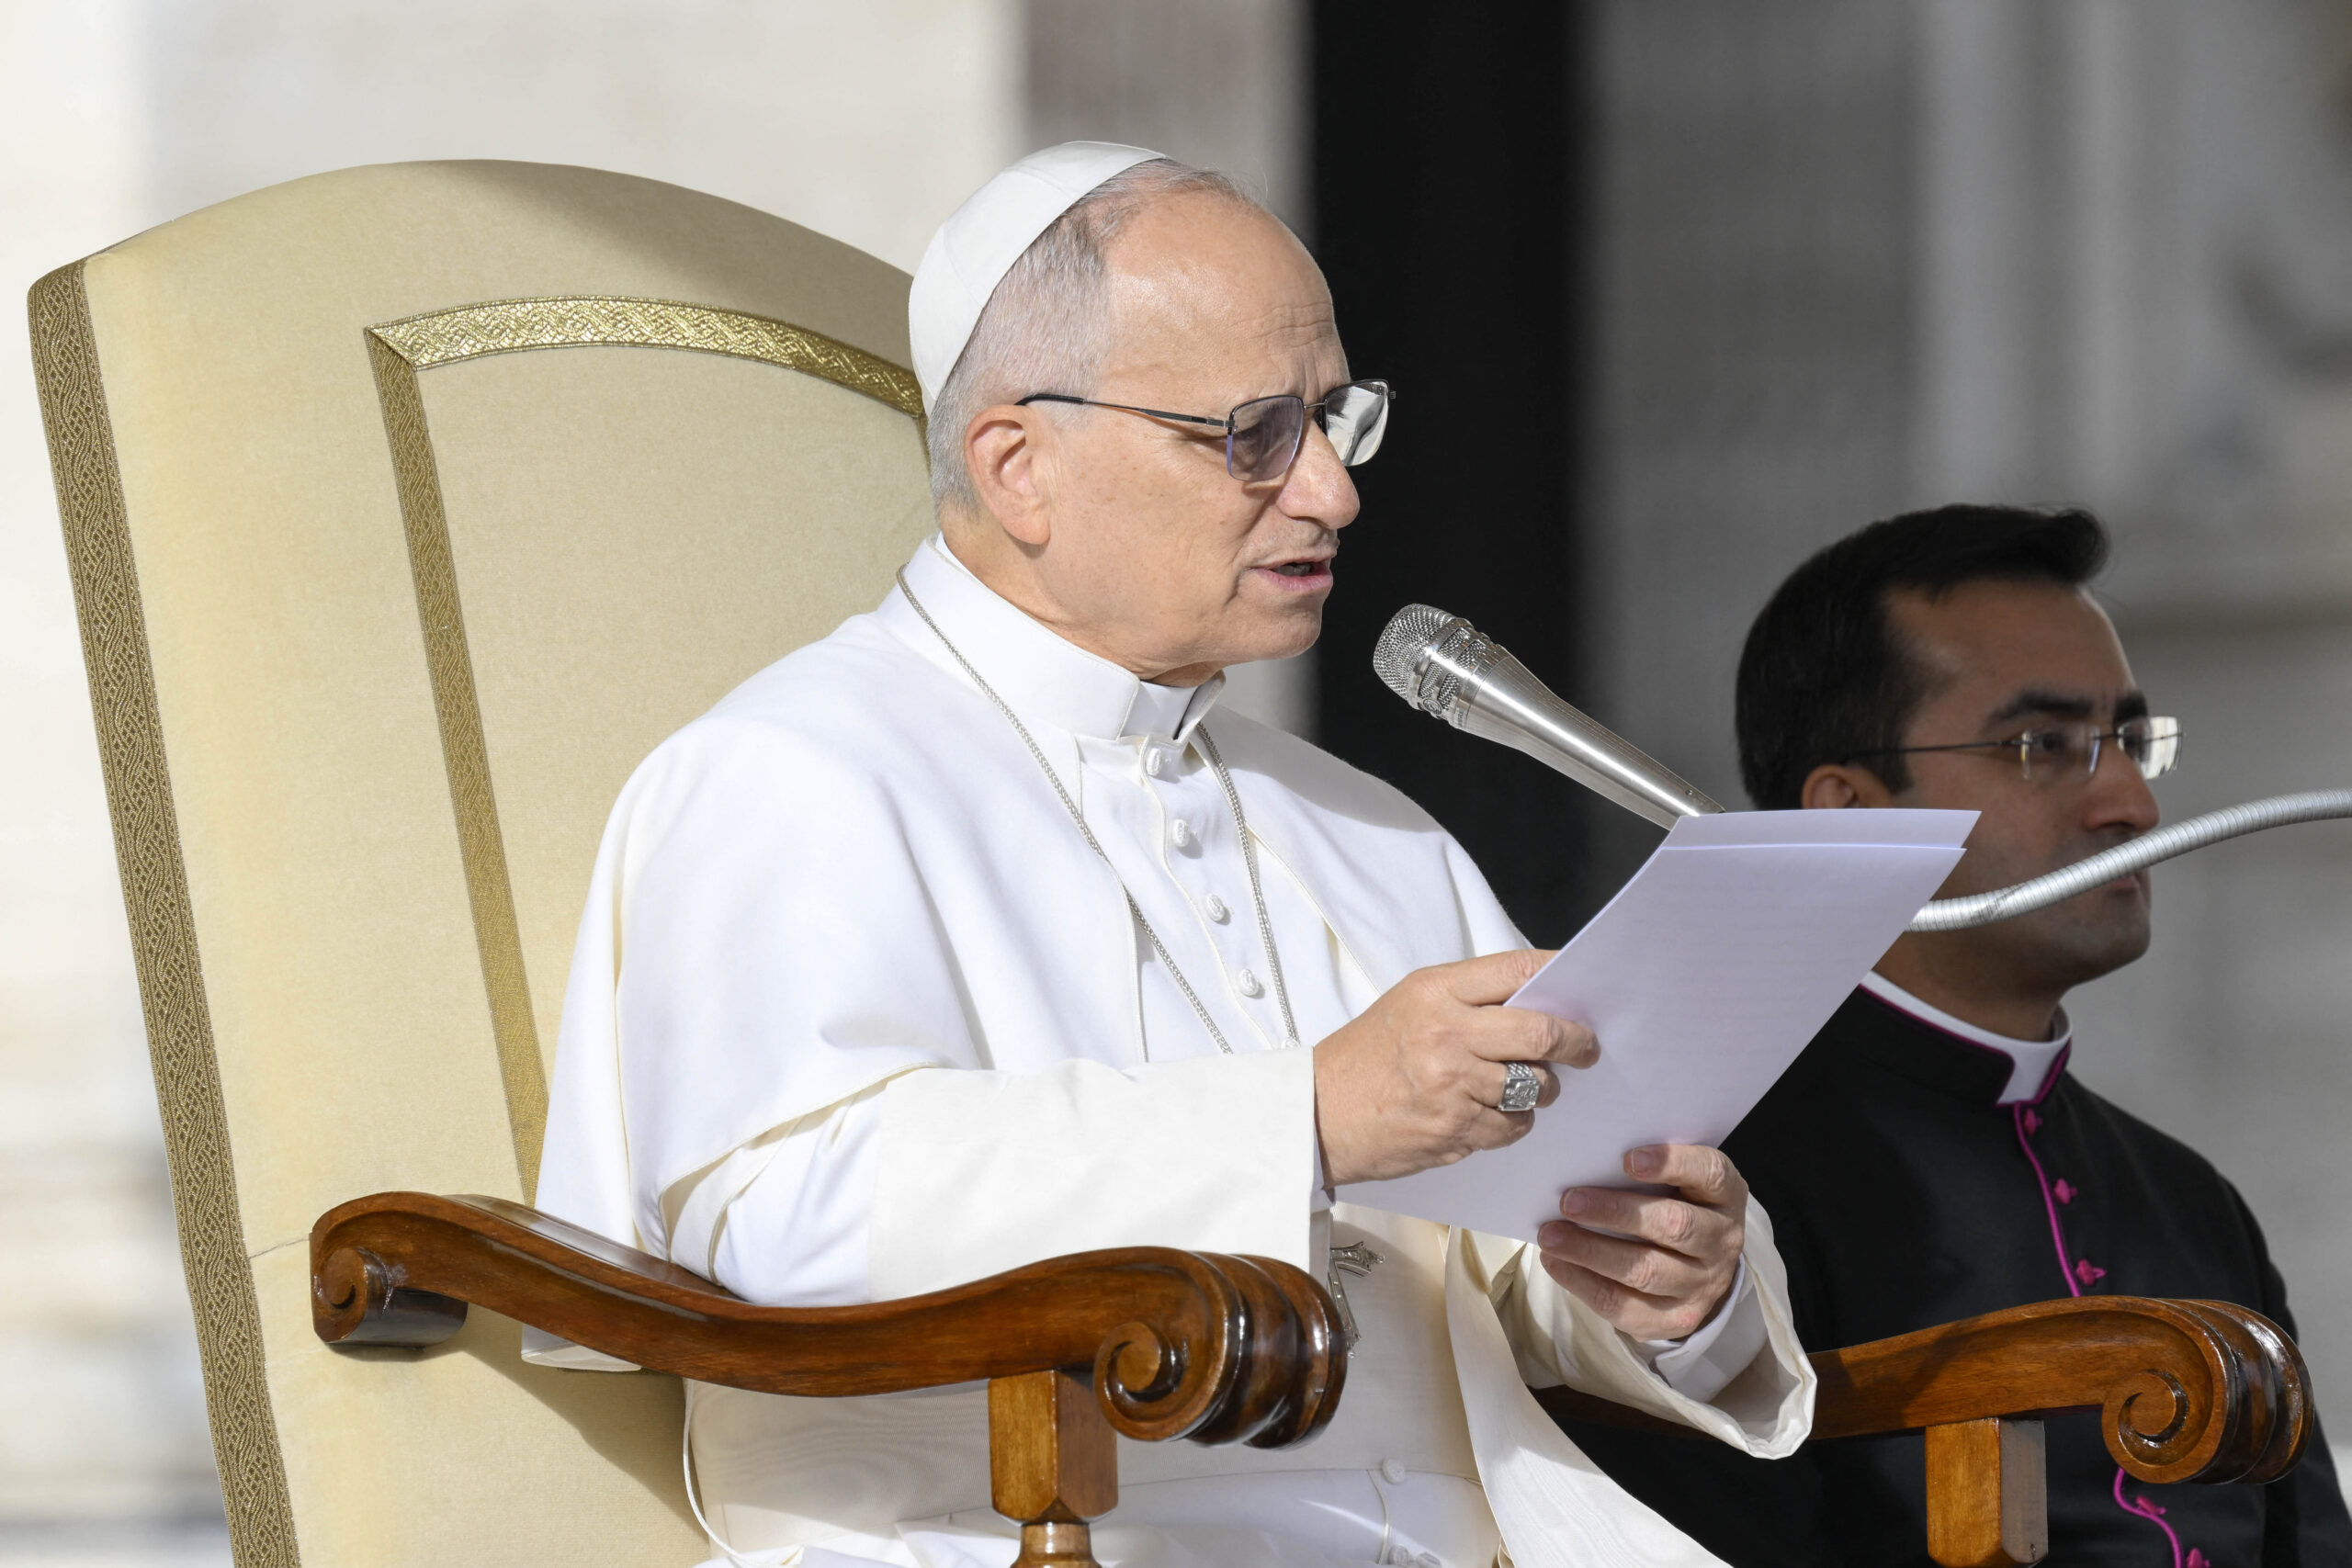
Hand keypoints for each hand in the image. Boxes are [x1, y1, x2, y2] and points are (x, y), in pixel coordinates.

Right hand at [1313, 949, 1597, 1185]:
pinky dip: (1513, 1122)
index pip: (1516, 970)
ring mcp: (1452, 1085)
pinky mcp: (1455, 1129)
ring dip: (1541, 1090)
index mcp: (1436, 991)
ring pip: (1535, 1086)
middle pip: (1542, 1033)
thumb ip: (1470, 998)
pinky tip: (1491, 1113)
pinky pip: (1513, 1126)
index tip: (1580, 987)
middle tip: (1586, 1048)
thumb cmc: (1367, 1056)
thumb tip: (1541, 1001)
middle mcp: (1446, 1034)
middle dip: (1576, 1042)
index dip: (1558, 973)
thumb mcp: (1411, 1004)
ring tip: (1523, 1085)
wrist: (1320, 1113)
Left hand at [1537, 1144, 1747, 1340]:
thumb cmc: (1674, 1205)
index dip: (1672, 1163)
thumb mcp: (1677, 1182)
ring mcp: (1703, 1284)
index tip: (1627, 1159)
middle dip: (1615, 1213)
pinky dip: (1584, 1283)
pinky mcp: (1678, 1319)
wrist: (1699, 1268)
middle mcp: (1722, 1240)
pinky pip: (1626, 1305)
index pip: (1709, 1173)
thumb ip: (1645, 1170)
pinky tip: (1557, 1263)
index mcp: (1725, 1195)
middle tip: (1568, 1201)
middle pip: (1674, 1225)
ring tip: (1550, 1237)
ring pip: (1646, 1270)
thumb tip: (1582, 1162)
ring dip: (1591, 1252)